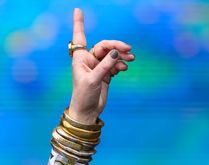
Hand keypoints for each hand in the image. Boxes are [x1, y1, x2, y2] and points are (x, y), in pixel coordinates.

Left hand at [67, 8, 134, 122]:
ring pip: (112, 54)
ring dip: (122, 54)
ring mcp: (98, 66)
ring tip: (131, 58)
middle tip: (128, 49)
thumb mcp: (93, 80)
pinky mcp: (106, 73)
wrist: (88, 111)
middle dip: (116, 45)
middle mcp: (88, 60)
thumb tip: (117, 51)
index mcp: (80, 59)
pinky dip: (121, 63)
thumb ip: (105, 65)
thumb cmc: (84, 96)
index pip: (80, 37)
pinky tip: (124, 68)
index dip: (79, 23)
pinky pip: (116, 63)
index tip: (77, 9)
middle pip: (104, 45)